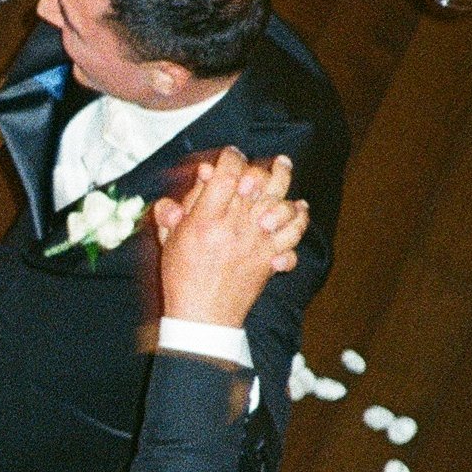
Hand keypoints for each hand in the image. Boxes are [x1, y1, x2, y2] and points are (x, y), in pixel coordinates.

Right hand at [153, 147, 308, 328]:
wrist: (203, 316)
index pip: (227, 173)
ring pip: (283, 203)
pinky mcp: (271, 257)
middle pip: (261, 182)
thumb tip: (201, 174)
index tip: (230, 155)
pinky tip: (298, 208)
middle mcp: (236, 226)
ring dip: (287, 185)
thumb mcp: (170, 238)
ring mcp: (258, 241)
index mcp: (206, 219)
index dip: (231, 157)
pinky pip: (294, 233)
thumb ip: (181, 204)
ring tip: (285, 171)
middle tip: (269, 161)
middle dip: (265, 166)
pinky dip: (300, 218)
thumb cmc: (182, 276)